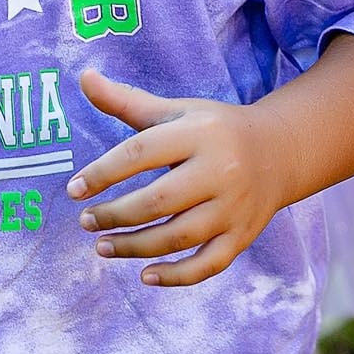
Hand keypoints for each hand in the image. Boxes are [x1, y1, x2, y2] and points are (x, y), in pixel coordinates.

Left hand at [69, 68, 291, 286]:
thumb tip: (83, 76)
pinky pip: (209, 264)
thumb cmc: (214, 129)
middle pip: (159, 201)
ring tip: (102, 247)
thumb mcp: (177, 110)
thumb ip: (127, 101)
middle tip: (86, 222)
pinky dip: (177, 276)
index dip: (102, 172)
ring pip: (178, 237)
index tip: (74, 190)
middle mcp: (220, 169)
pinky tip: (146, 276)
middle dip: (115, 216)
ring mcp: (234, 206)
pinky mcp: (243, 234)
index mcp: (200, 132)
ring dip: (134, 247)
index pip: (141, 153)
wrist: (280, 150)